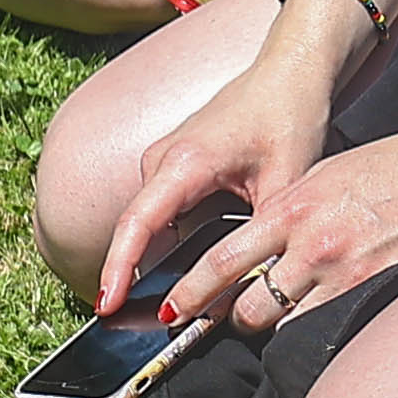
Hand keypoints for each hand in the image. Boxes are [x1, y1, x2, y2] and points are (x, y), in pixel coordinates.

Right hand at [98, 37, 336, 317]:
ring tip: (149, 308)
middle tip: (128, 326)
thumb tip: (253, 289)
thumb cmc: (289, 116)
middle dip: (127, 277)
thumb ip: (263, 239)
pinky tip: (172, 272)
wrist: (292, 71)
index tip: (105, 305)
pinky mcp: (173, 164)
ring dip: (145, 261)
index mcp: (184, 162)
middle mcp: (163, 159)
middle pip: (135, 229)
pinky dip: (160, 242)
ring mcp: (163, 159)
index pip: (138, 223)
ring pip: (146, 222)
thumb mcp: (285, 185)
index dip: (118, 268)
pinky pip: (157, 211)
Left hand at [199, 116, 397, 332]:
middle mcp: (310, 244)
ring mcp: (344, 274)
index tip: (176, 310)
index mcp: (291, 207)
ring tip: (285, 323)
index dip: (194, 293)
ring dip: (280, 329)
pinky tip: (322, 329)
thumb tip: (260, 246)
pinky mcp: (375, 292)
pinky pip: (329, 330)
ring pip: (287, 326)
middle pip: (249, 307)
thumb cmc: (396, 167)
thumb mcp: (327, 176)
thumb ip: (290, 212)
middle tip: (238, 320)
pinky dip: (317, 334)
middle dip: (239, 320)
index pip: (223, 261)